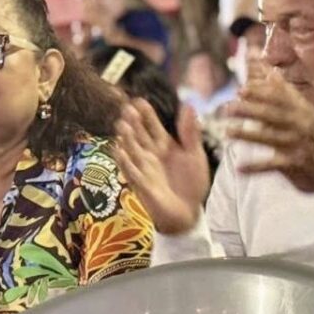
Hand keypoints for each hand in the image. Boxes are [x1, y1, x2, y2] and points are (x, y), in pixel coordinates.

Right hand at [115, 99, 209, 234]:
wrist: (189, 213)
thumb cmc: (191, 183)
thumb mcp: (195, 155)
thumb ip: (190, 132)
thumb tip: (189, 105)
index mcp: (164, 144)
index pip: (152, 125)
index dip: (146, 114)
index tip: (139, 100)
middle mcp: (150, 154)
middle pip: (139, 135)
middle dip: (133, 122)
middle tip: (127, 109)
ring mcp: (144, 168)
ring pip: (132, 150)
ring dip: (126, 139)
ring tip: (122, 126)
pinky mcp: (142, 185)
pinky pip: (131, 172)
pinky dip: (125, 161)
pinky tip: (118, 150)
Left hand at [225, 71, 313, 193]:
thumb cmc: (311, 132)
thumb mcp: (302, 109)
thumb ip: (283, 91)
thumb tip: (270, 70)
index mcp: (300, 109)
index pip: (279, 97)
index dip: (260, 93)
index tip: (241, 90)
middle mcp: (300, 125)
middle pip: (272, 115)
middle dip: (250, 110)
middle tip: (229, 108)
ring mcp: (297, 144)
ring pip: (270, 138)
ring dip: (247, 135)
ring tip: (227, 132)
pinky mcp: (294, 164)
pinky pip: (272, 165)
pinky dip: (256, 167)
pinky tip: (239, 168)